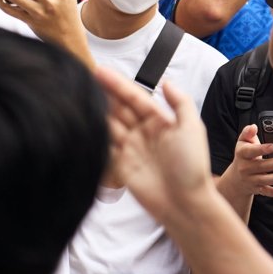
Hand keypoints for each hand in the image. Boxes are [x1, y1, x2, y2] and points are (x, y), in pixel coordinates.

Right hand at [99, 69, 213, 220]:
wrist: (183, 203)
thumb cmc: (191, 167)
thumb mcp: (192, 128)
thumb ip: (180, 102)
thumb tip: (166, 81)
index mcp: (160, 121)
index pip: (135, 97)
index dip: (118, 84)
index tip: (100, 71)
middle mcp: (143, 132)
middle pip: (119, 107)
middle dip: (103, 91)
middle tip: (84, 75)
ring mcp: (130, 147)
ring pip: (109, 122)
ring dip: (96, 108)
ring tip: (80, 93)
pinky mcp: (120, 163)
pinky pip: (104, 144)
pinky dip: (95, 132)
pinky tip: (84, 119)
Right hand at [219, 124, 272, 198]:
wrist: (235, 179)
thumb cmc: (244, 157)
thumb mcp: (242, 144)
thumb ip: (247, 134)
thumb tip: (253, 126)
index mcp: (242, 154)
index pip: (250, 151)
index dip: (261, 149)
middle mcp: (245, 167)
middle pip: (260, 166)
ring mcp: (250, 179)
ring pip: (263, 179)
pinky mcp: (256, 188)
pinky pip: (264, 191)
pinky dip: (272, 193)